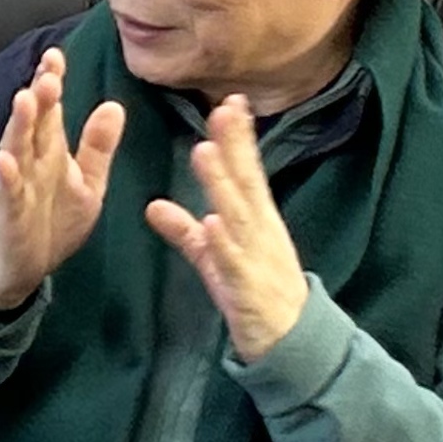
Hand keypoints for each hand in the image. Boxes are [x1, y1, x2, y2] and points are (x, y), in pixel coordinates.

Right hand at [0, 49, 127, 310]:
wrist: (19, 268)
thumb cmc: (51, 224)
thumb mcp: (86, 184)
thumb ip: (97, 147)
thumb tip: (114, 105)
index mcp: (50, 154)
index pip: (51, 111)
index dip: (52, 83)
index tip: (55, 55)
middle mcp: (31, 164)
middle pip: (34, 124)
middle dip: (40, 98)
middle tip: (48, 72)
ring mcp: (18, 188)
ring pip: (17, 150)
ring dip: (19, 126)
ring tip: (24, 99)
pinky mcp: (11, 215)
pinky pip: (8, 193)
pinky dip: (6, 177)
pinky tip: (3, 161)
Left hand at [146, 95, 311, 361]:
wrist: (288, 339)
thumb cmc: (252, 291)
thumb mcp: (214, 257)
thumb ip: (186, 231)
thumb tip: (154, 205)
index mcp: (255, 220)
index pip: (247, 172)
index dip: (238, 139)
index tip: (228, 102)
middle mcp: (260, 230)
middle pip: (245, 183)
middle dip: (235, 146)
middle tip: (222, 109)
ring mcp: (256, 256)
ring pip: (238, 215)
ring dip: (222, 184)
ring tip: (205, 151)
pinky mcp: (248, 285)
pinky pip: (234, 262)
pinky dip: (223, 242)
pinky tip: (211, 222)